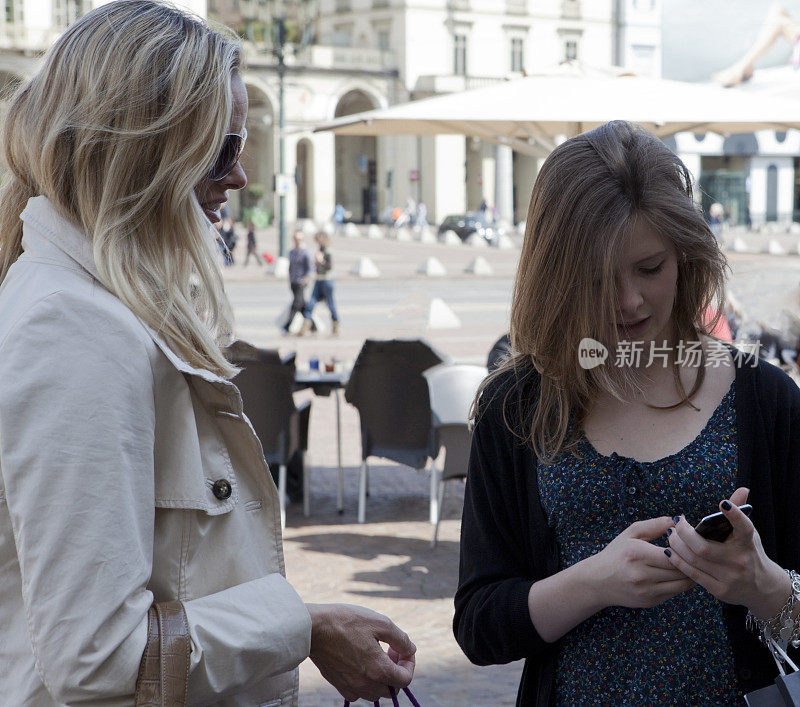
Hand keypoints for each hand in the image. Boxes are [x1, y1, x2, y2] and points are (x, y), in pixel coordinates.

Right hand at [306, 603, 415, 701]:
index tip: (403, 649)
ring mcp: (350, 686)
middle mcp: (365, 684)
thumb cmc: (345, 621)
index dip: (409, 663)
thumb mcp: (380, 622)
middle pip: (392, 688)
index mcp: (378, 669)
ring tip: (375, 654)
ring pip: (375, 692)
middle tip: (390, 649)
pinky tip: (360, 662)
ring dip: (381, 677)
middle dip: (396, 670)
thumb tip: (410, 649)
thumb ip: (400, 638)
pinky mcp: (338, 684)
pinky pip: (358, 692)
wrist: (312, 628)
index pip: (406, 679)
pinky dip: (365, 682)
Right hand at [586, 517, 695, 608]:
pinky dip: (681, 583)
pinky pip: (675, 592)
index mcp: (637, 554)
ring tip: (692, 564)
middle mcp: (641, 574)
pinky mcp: (650, 601)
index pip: (673, 555)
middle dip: (692, 561)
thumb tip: (678, 520)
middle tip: (698, 554)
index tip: (689, 543)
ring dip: (691, 574)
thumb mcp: (630, 534)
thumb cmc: (616, 554)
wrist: (598, 581)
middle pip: (680, 570)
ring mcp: (646, 590)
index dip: (686, 549)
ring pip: (682, 584)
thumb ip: (654, 525)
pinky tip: (680, 574)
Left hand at [666, 487, 790, 618]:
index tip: (722, 504)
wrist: (763, 589)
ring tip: (671, 535)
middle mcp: (739, 560)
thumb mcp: (749, 534)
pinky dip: (678, 560)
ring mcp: (729, 577)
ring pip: (693, 559)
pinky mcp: (720, 590)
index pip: (744, 527)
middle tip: (676, 523)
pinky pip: (692, 573)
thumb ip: (740, 512)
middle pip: (702, 547)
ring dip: (676, 545)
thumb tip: (743, 489)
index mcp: (747, 542)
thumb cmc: (750, 553)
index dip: (734, 515)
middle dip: (683, 532)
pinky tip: (671, 551)